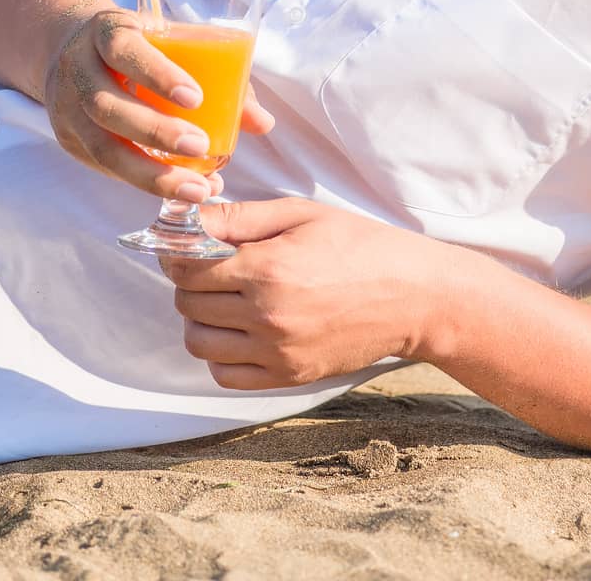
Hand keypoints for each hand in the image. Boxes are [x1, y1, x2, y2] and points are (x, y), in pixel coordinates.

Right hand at [42, 8, 274, 202]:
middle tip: (201, 147)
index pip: (124, 49)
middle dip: (156, 132)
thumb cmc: (140, 42)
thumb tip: (262, 123)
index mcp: (107, 30)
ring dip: (150, 173)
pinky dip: (141, 180)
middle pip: (107, 105)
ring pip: (101, 146)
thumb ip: (219, 73)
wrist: (70, 44)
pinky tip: (175, 189)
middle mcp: (78, 67)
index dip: (157, 74)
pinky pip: (102, 165)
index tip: (195, 98)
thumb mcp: (170, 39)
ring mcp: (66, 106)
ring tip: (196, 188)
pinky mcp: (69, 139)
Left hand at [160, 197, 453, 389]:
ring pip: (200, 343)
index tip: (186, 246)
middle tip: (209, 267)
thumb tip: (189, 220)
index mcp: (268, 269)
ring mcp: (276, 352)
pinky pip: (226, 376)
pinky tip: (239, 329)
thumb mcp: (302, 214)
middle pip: (189, 304)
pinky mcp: (287, 377)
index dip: (179, 254)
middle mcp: (266, 315)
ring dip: (200, 318)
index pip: (189, 269)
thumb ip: (241, 217)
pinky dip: (220, 354)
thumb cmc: (359, 244)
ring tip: (224, 298)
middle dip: (189, 282)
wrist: (411, 295)